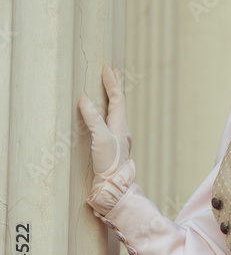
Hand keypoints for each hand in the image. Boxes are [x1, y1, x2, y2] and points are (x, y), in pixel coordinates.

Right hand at [78, 63, 131, 189]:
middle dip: (115, 86)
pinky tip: (103, 115)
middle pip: (119, 102)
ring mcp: (117, 137)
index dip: (111, 82)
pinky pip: (109, 121)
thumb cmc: (109, 163)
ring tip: (109, 87)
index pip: (117, 98)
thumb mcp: (101, 138)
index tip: (106, 67)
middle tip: (113, 71)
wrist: (112, 187)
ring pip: (115, 111)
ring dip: (112, 97)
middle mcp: (121, 129)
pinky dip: (106, 111)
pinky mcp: (111, 146)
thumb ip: (93, 118)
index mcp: (120, 124)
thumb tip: (84, 99)